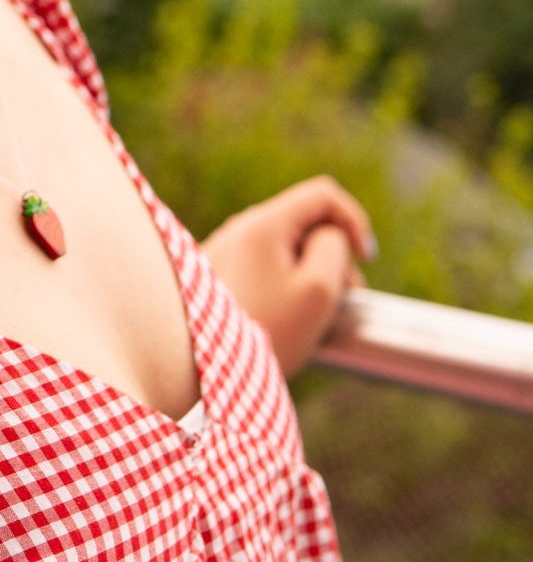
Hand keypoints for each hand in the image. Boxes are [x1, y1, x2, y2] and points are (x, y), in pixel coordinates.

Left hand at [200, 177, 374, 376]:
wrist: (195, 366)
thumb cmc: (264, 330)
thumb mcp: (318, 290)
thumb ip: (335, 249)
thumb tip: (329, 236)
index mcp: (263, 224)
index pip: (323, 195)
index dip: (354, 220)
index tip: (366, 259)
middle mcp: (239, 230)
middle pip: (304, 224)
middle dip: (334, 254)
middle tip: (346, 297)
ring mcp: (224, 252)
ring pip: (284, 249)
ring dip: (311, 274)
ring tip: (319, 315)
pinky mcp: (217, 277)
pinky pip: (263, 268)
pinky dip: (286, 286)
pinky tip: (291, 320)